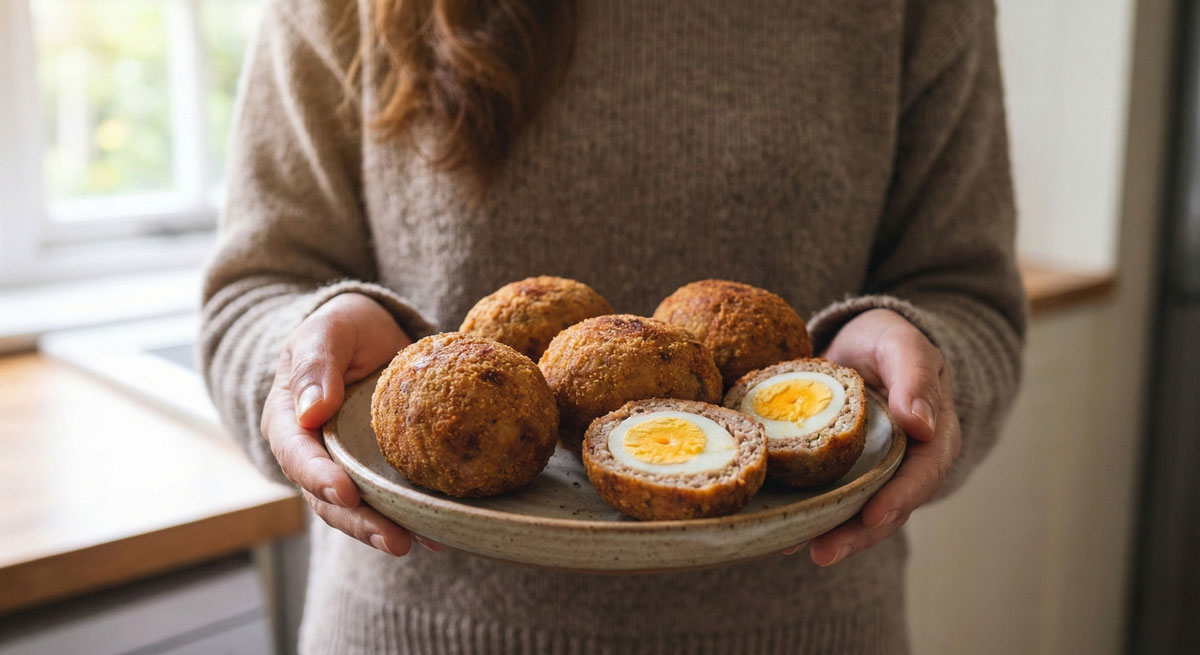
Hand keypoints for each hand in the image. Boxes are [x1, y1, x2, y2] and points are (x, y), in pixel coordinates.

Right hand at [260, 292, 439, 554]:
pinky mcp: (378, 470)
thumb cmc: (342, 327)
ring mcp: (346, 466)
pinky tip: (440, 534)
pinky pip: (390, 499)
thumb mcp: (327, 331)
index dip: (318, 477)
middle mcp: (314, 454)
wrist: (373, 331)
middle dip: (359, 522)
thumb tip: (311, 412)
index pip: (297, 456)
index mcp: (288, 420)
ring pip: (359, 509)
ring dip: (384, 530)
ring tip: (416, 544)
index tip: (345, 492)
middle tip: (393, 539)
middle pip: (328, 499)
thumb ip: (318, 364)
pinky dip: (411, 518)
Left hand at [783, 308, 960, 564]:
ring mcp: (874, 473)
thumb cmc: (885, 341)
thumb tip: (922, 426)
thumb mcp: (901, 345)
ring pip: (857, 512)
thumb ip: (914, 377)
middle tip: (824, 552)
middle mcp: (906, 464)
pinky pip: (829, 499)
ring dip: (830, 535)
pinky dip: (808, 516)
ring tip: (793, 547)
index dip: (899, 499)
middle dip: (857, 534)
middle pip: (888, 507)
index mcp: (934, 437)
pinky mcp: (843, 474)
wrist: (855, 342)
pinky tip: (778, 532)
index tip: (873, 516)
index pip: (923, 474)